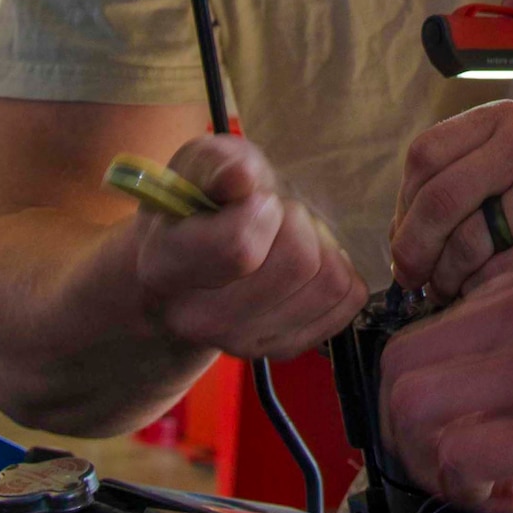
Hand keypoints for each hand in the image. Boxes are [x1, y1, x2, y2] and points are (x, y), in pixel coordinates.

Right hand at [130, 135, 366, 360]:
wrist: (194, 262)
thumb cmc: (199, 202)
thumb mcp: (200, 165)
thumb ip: (217, 165)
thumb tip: (242, 178)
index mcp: (165, 266)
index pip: (239, 248)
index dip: (266, 210)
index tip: (259, 199)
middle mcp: (197, 318)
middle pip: (297, 262)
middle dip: (299, 221)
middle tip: (276, 214)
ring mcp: (242, 342)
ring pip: (328, 280)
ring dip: (322, 245)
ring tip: (290, 236)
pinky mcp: (285, 347)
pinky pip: (347, 299)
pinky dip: (340, 270)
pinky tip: (308, 262)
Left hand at [379, 254, 512, 512]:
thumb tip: (503, 372)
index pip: (430, 325)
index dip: (427, 384)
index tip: (454, 419)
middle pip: (402, 364)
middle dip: (407, 426)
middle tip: (445, 460)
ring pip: (414, 408)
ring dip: (428, 459)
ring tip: (476, 482)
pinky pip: (459, 456)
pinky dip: (466, 487)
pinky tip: (510, 494)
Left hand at [390, 102, 512, 297]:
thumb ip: (464, 179)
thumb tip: (397, 243)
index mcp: (510, 118)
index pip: (425, 156)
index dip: (402, 208)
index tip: (403, 242)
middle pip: (437, 200)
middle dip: (413, 251)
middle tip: (414, 280)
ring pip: (464, 244)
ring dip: (447, 281)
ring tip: (455, 292)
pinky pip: (496, 277)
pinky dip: (480, 297)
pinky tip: (489, 301)